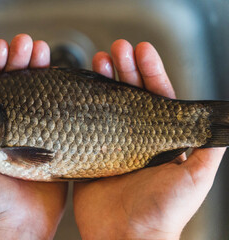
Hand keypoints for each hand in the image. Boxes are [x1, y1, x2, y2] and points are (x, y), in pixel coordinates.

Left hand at [0, 34, 67, 239]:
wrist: (13, 230)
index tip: (2, 48)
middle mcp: (8, 128)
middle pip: (16, 87)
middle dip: (21, 62)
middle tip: (30, 45)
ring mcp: (32, 135)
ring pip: (38, 97)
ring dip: (43, 74)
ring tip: (47, 55)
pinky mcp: (52, 146)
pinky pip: (58, 117)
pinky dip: (61, 98)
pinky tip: (65, 82)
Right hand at [73, 40, 225, 239]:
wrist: (126, 238)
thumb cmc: (163, 211)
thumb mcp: (195, 177)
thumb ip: (207, 148)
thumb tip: (223, 120)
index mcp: (161, 141)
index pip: (158, 99)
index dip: (151, 73)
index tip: (142, 52)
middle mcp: (136, 141)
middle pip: (130, 98)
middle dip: (124, 71)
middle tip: (115, 51)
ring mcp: (112, 147)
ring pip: (106, 108)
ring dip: (102, 84)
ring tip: (96, 63)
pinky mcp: (90, 158)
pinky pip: (85, 128)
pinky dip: (81, 109)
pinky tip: (77, 94)